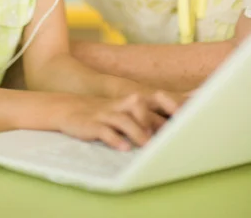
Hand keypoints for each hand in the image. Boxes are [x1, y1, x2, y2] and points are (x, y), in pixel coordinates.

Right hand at [55, 91, 180, 150]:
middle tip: (169, 136)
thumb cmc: (101, 113)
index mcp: (127, 102)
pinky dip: (114, 139)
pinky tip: (123, 148)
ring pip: (123, 120)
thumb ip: (143, 116)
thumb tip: (168, 129)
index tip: (183, 121)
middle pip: (139, 107)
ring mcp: (104, 114)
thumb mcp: (121, 110)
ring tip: (147, 146)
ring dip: (136, 132)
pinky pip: (104, 130)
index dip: (164, 110)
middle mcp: (118, 106)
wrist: (67, 108)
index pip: (150, 103)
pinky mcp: (91, 124)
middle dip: (154, 121)